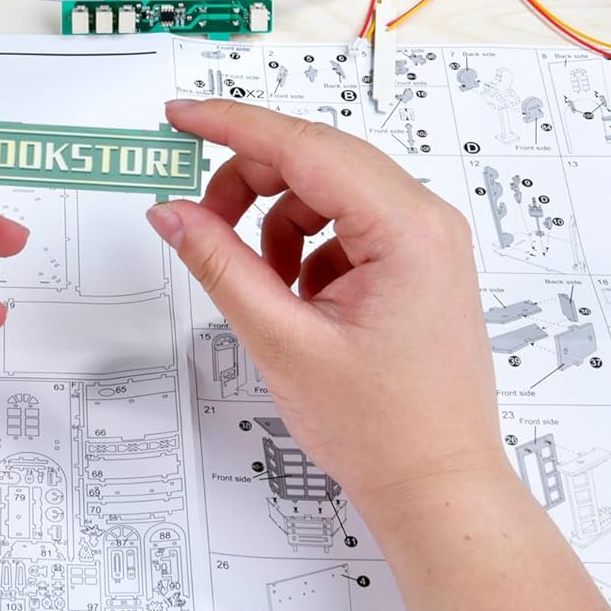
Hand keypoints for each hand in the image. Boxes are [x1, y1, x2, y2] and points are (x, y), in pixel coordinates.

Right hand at [147, 99, 507, 528]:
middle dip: (248, 179)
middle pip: (315, 159)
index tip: (180, 117)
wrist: (439, 492)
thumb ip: (220, 263)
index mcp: (407, 229)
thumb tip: (172, 211)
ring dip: (274, 215)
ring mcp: (425, 238)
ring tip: (256, 279)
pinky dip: (301, 241)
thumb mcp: (282, 341)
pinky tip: (291, 293)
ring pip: (325, 187)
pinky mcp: (414, 259)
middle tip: (197, 214)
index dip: (233, 125)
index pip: (305, 146)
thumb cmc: (382, 431)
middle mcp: (425, 220)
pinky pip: (341, 219)